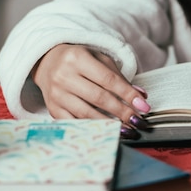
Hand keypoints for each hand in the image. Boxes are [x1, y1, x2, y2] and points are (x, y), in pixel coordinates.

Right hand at [31, 44, 150, 138]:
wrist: (47, 62)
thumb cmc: (78, 60)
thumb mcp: (98, 59)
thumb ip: (119, 76)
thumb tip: (140, 96)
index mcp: (77, 58)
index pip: (108, 80)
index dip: (128, 94)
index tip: (144, 107)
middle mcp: (64, 76)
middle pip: (99, 98)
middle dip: (122, 112)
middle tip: (138, 121)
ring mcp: (56, 94)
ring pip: (87, 114)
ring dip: (110, 124)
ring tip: (126, 130)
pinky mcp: (53, 109)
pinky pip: (74, 123)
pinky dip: (92, 129)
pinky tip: (105, 132)